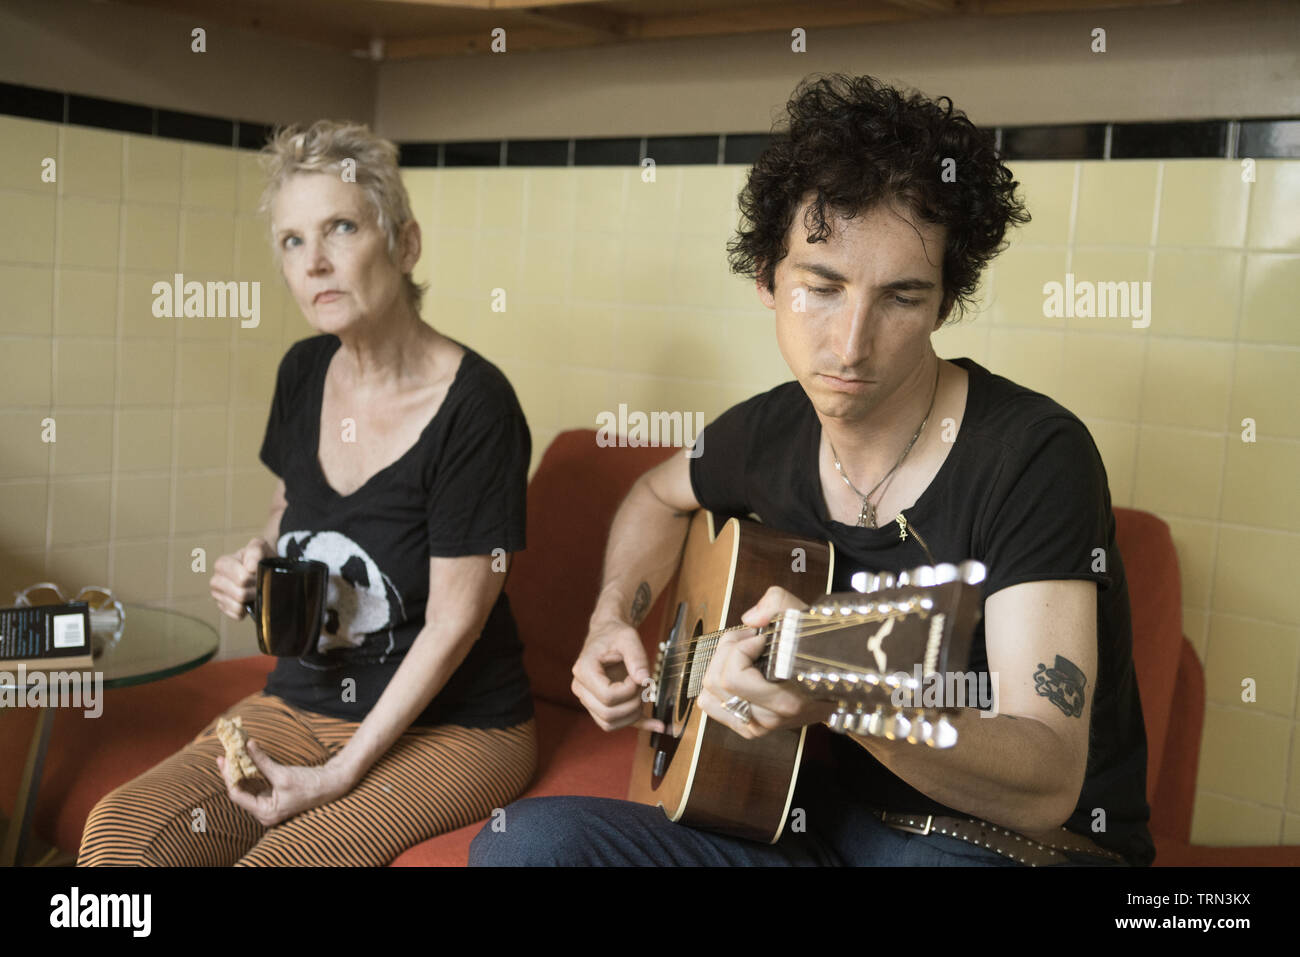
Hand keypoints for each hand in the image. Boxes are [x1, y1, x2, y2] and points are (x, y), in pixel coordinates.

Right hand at [209, 538, 275, 620]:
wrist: (262, 565)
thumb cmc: (259, 556)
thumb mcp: (260, 547)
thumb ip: (255, 551)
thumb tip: (249, 568)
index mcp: (221, 564)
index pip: (241, 578)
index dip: (255, 577)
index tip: (259, 571)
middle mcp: (216, 581)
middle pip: (240, 594)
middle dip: (255, 589)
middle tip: (261, 582)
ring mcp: (218, 596)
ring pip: (238, 605)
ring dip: (252, 599)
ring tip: (257, 590)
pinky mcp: (224, 608)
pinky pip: (236, 615)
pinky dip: (247, 609)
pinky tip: (250, 599)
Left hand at [216, 739, 351, 827]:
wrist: (331, 784)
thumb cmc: (309, 784)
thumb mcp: (282, 773)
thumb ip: (262, 761)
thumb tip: (246, 745)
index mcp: (265, 812)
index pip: (237, 795)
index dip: (229, 776)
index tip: (224, 759)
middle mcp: (264, 812)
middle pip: (240, 791)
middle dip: (232, 773)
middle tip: (224, 755)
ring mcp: (269, 804)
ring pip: (247, 787)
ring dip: (241, 771)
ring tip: (232, 755)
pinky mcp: (274, 796)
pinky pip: (257, 784)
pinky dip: (251, 772)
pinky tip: (245, 760)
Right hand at [571, 616, 663, 733]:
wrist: (608, 635)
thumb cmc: (615, 634)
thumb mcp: (628, 637)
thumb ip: (637, 657)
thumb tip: (644, 681)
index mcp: (584, 670)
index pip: (607, 696)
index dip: (629, 690)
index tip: (639, 676)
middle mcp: (581, 688)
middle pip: (607, 714)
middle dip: (633, 704)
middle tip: (644, 686)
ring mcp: (588, 700)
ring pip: (609, 724)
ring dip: (633, 715)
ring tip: (644, 695)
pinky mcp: (599, 706)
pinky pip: (615, 724)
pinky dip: (638, 725)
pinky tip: (658, 724)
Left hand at [699, 586, 834, 739]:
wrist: (843, 679)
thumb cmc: (823, 649)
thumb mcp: (805, 616)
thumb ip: (777, 603)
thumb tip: (749, 618)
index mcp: (786, 699)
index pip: (734, 676)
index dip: (741, 646)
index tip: (761, 637)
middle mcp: (771, 717)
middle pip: (717, 682)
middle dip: (728, 652)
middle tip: (750, 641)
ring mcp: (760, 726)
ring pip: (709, 695)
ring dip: (721, 668)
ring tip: (745, 656)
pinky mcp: (750, 728)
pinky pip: (711, 706)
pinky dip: (716, 687)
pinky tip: (739, 673)